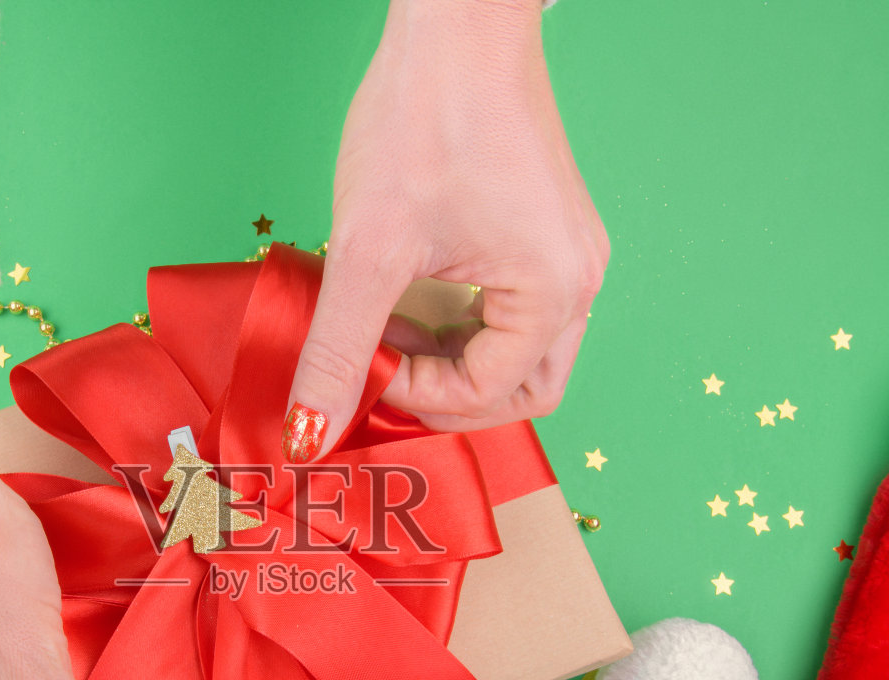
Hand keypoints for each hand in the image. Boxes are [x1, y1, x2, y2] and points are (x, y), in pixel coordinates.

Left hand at [283, 0, 608, 461]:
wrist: (458, 23)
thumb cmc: (425, 118)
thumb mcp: (367, 250)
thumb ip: (339, 349)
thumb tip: (309, 431)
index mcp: (555, 293)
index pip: (488, 394)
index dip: (416, 397)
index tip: (361, 366)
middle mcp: (579, 281)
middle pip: (522, 389)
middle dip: (449, 397)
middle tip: (383, 378)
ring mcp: (568, 255)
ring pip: (517, 354)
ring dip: (452, 360)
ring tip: (390, 330)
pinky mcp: (545, 233)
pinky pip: (511, 309)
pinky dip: (460, 323)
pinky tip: (407, 295)